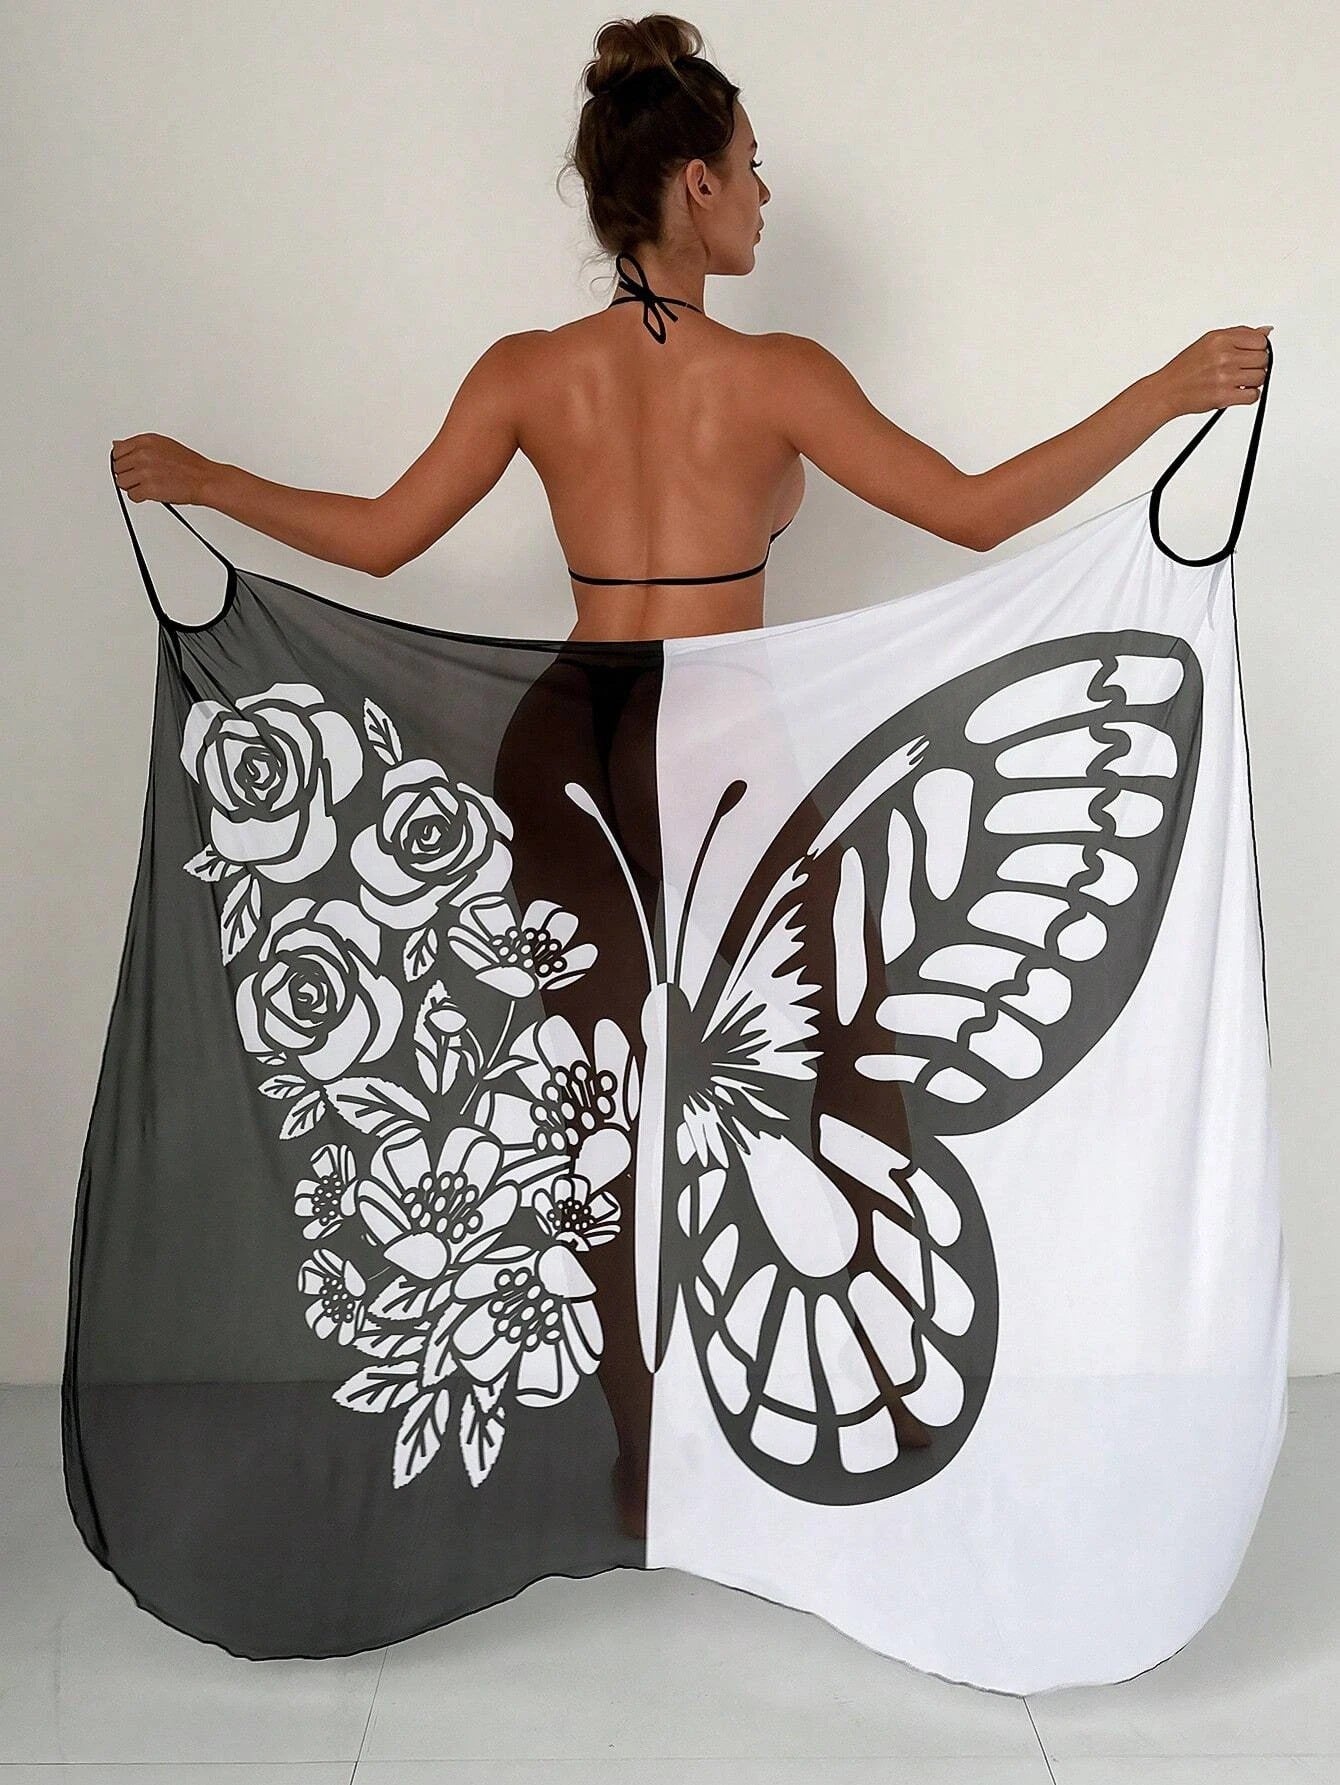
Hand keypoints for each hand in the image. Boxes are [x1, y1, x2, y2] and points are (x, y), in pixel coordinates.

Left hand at [110, 433, 217, 504]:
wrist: (204, 479)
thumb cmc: (189, 465)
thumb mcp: (162, 445)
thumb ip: (138, 446)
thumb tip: (117, 444)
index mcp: (145, 441)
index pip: (118, 451)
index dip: (124, 461)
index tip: (131, 466)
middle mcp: (143, 454)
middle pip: (118, 467)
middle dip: (129, 474)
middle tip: (143, 478)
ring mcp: (145, 472)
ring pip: (122, 482)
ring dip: (133, 486)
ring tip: (148, 485)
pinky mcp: (148, 489)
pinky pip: (132, 496)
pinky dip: (140, 497)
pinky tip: (152, 493)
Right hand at [1154, 326, 1272, 420]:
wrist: (1166, 391)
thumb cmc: (1186, 368)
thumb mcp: (1210, 342)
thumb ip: (1240, 335)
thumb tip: (1266, 331)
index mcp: (1221, 339)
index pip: (1260, 341)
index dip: (1258, 349)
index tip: (1248, 355)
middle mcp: (1223, 356)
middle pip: (1262, 359)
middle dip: (1255, 366)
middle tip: (1242, 370)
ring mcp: (1224, 377)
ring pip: (1260, 377)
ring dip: (1252, 382)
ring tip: (1237, 381)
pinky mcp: (1223, 397)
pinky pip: (1252, 396)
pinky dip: (1248, 396)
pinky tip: (1237, 392)